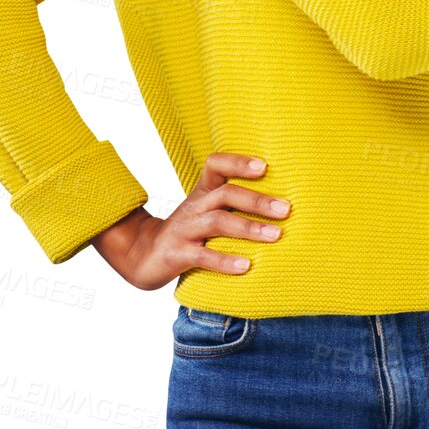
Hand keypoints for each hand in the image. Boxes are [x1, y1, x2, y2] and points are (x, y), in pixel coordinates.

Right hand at [87, 153, 290, 291]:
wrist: (143, 255)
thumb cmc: (188, 233)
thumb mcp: (207, 212)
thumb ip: (234, 205)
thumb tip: (284, 206)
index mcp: (202, 193)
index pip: (216, 165)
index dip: (238, 162)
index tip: (264, 166)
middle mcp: (194, 207)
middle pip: (225, 194)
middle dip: (257, 200)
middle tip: (286, 209)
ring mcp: (184, 230)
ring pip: (217, 222)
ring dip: (248, 227)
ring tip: (275, 235)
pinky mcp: (177, 255)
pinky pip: (202, 256)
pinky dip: (225, 261)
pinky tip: (246, 266)